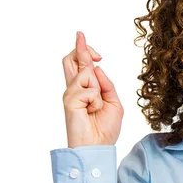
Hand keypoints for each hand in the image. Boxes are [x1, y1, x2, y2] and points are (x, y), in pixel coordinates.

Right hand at [61, 31, 123, 147]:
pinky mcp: (69, 99)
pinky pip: (89, 88)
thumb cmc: (105, 129)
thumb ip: (105, 84)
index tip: (81, 35)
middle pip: (71, 59)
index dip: (81, 48)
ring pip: (85, 72)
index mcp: (84, 89)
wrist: (98, 148)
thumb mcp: (113, 102)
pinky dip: (96, 99)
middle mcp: (74, 89)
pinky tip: (91, 111)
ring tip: (95, 106)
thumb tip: (95, 67)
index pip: (79, 64)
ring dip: (97, 86)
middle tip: (93, 49)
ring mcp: (70, 94)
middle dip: (82, 49)